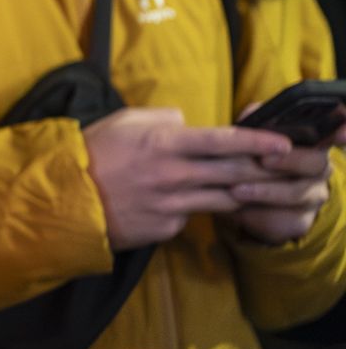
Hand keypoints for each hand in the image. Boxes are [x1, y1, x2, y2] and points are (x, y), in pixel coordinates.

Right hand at [83, 108, 289, 249]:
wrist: (63, 199)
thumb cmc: (91, 152)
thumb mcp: (122, 121)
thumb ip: (161, 119)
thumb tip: (186, 123)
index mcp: (164, 144)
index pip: (223, 141)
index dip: (257, 142)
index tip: (283, 142)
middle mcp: (174, 175)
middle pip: (233, 173)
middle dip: (264, 169)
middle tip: (285, 167)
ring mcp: (172, 206)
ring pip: (222, 199)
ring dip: (240, 192)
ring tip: (251, 186)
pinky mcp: (166, 229)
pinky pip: (191, 216)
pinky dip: (194, 208)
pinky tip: (184, 202)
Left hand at [225, 113, 345, 245]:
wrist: (234, 195)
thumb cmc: (244, 156)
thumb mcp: (247, 134)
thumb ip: (254, 121)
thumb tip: (256, 115)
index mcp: (309, 140)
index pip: (335, 132)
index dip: (342, 130)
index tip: (341, 134)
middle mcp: (318, 167)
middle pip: (316, 163)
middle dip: (290, 161)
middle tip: (263, 161)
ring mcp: (312, 195)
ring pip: (299, 193)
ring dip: (266, 191)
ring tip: (236, 189)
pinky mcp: (299, 220)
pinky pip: (286, 219)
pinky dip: (259, 214)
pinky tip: (240, 208)